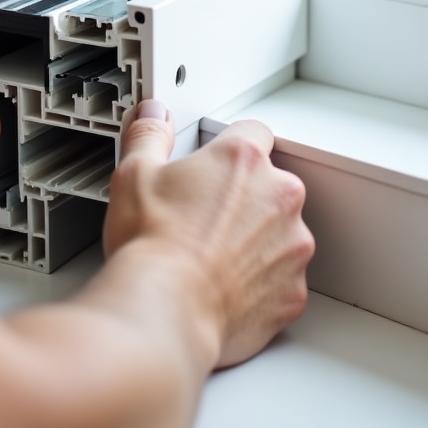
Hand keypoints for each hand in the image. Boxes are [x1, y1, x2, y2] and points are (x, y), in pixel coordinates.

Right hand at [104, 102, 313, 368]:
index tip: (214, 163)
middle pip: (270, 183)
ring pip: (280, 231)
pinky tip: (223, 285)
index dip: (230, 146)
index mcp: (242, 160)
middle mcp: (278, 197)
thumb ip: (149, 135)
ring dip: (255, 238)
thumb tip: (152, 116)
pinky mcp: (293, 292)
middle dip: (243, 196)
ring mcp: (292, 247)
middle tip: (202, 213)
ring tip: (210, 253)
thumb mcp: (134, 173)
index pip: (254, 132)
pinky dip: (259, 281)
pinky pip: (282, 278)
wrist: (165, 310)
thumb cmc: (152, 244)